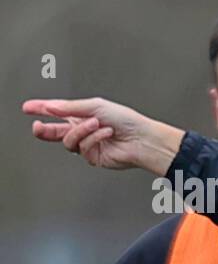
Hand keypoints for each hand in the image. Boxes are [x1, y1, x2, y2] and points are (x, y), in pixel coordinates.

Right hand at [22, 97, 184, 174]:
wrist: (143, 139)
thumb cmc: (127, 121)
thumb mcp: (96, 106)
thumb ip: (71, 108)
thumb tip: (50, 107)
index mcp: (83, 115)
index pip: (57, 112)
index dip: (41, 109)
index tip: (28, 108)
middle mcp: (83, 130)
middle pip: (55, 132)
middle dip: (44, 129)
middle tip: (38, 126)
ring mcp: (88, 145)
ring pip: (68, 141)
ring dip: (82, 130)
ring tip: (98, 124)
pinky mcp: (94, 157)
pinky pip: (83, 148)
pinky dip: (94, 139)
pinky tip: (106, 134)